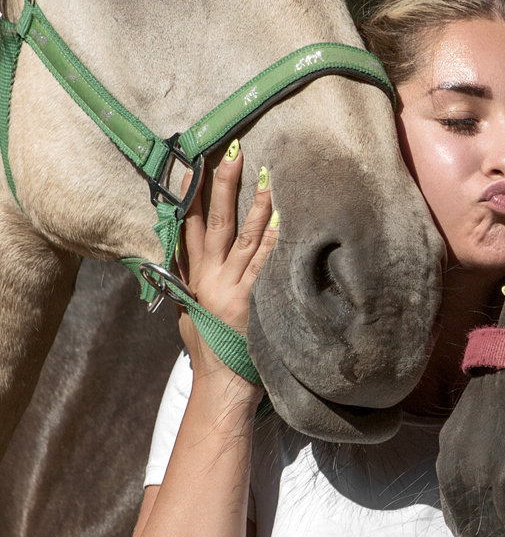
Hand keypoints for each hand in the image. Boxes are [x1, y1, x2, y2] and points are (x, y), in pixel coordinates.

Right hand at [176, 142, 277, 387]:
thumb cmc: (209, 346)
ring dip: (256, 205)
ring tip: (267, 177)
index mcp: (193, 277)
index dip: (190, 194)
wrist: (221, 384)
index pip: (188, 225)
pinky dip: (276, 240)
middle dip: (223, 185)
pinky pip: (267, 263)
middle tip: (232, 152)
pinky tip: (284, 220)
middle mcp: (209, 277)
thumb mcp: (190, 309)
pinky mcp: (253, 300)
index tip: (192, 163)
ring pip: (246, 237)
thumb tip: (191, 250)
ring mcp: (232, 288)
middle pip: (217, 222)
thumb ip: (192, 279)